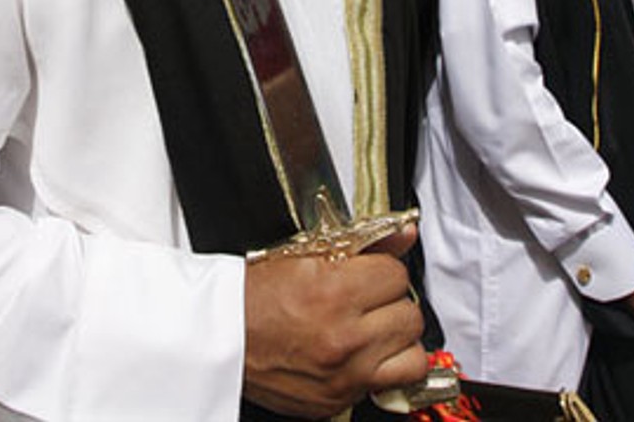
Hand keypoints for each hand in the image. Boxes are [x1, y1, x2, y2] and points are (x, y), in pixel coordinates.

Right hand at [242, 226, 427, 416]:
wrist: (221, 340)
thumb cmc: (253, 298)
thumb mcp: (304, 256)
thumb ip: (364, 245)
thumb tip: (403, 234)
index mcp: (333, 294)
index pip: (397, 275)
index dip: (380, 272)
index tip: (366, 275)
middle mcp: (343, 339)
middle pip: (409, 315)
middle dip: (390, 304)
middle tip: (366, 301)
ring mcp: (344, 375)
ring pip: (412, 356)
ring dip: (396, 340)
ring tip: (372, 331)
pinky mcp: (340, 400)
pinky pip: (390, 385)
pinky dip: (382, 370)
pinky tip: (361, 355)